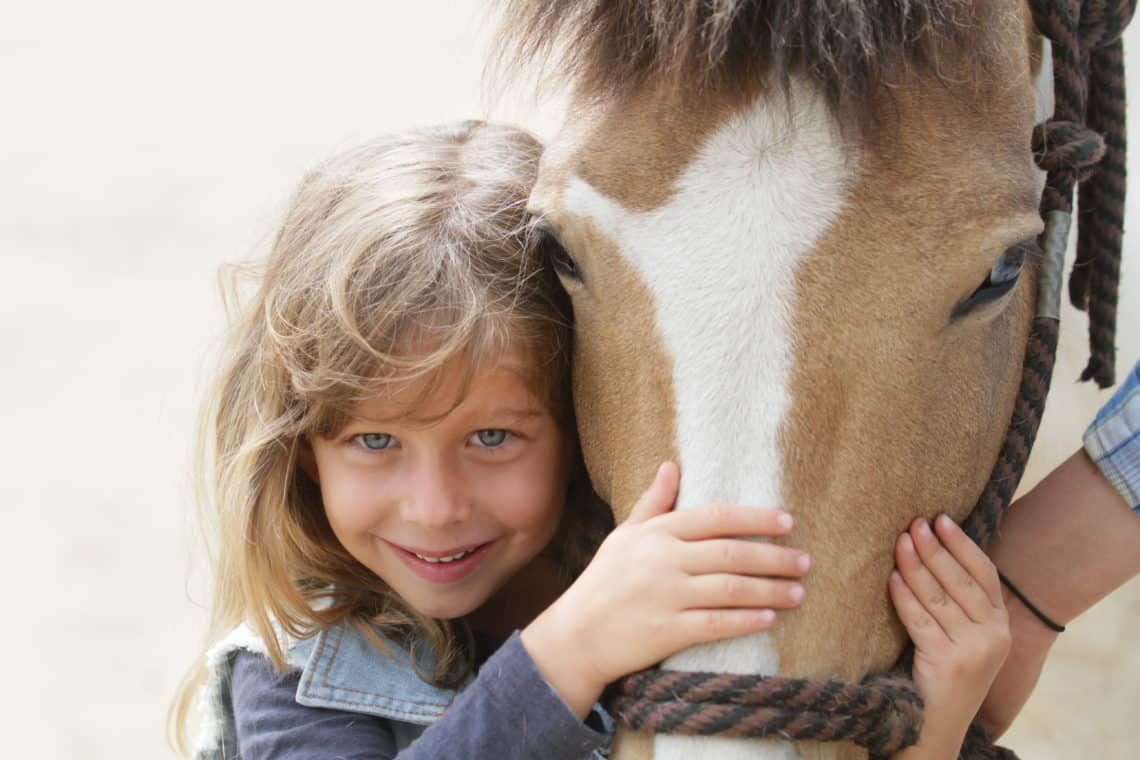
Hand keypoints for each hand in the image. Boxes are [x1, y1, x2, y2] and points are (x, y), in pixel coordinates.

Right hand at [521, 462, 810, 716]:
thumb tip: (671, 465)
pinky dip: (746, 621)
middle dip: (775, 557)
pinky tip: (769, 619)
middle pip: (731, 554)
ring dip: (770, 590)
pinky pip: (716, 624)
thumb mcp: (624, 536)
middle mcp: (663, 561)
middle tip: (805, 561)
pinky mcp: (667, 631)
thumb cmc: (603, 582)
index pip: (716, 518)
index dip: (756, 519)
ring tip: (798, 593)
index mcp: (656, 533)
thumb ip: (652, 503)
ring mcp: (665, 596)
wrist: (575, 637)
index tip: (788, 523)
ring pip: (730, 589)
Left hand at [890, 515, 1009, 759]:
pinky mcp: (949, 663)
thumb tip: (932, 548)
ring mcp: (974, 650)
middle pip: (962, 581)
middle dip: (936, 548)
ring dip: (917, 566)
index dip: (963, 544)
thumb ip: (958, 603)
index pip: (985, 574)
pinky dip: (905, 597)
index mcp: (1000, 625)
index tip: (941, 519)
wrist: (935, 726)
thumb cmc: (942, 674)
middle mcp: (994, 636)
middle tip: (915, 523)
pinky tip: (892, 579)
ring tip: (900, 542)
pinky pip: (921, 620)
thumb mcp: (962, 636)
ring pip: (940, 597)